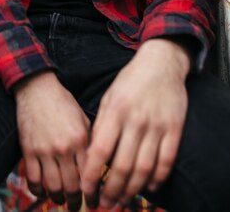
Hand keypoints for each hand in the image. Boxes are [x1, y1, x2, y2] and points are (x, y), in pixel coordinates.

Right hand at [15, 71, 89, 211]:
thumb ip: (90, 143)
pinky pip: (33, 180)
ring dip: (58, 199)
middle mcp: (64, 148)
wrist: (37, 89)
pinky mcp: (29, 151)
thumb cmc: (62, 103)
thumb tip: (98, 167)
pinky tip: (43, 192)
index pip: (90, 176)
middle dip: (76, 202)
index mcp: (81, 139)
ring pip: (53, 187)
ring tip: (61, 201)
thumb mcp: (83, 120)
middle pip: (72, 187)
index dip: (93, 194)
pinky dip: (38, 191)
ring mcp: (45, 151)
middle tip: (77, 207)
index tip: (94, 202)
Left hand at [81, 39, 189, 208]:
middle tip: (104, 203)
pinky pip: (166, 161)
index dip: (91, 175)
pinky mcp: (174, 129)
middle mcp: (135, 121)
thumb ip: (102, 124)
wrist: (160, 63)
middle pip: (122, 166)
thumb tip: (92, 154)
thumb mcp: (109, 97)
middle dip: (111, 190)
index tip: (86, 190)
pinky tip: (148, 188)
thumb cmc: (130, 81)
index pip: (99, 151)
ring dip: (132, 190)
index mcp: (115, 112)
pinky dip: (157, 178)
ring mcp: (156, 126)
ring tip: (123, 201)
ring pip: (144, 169)